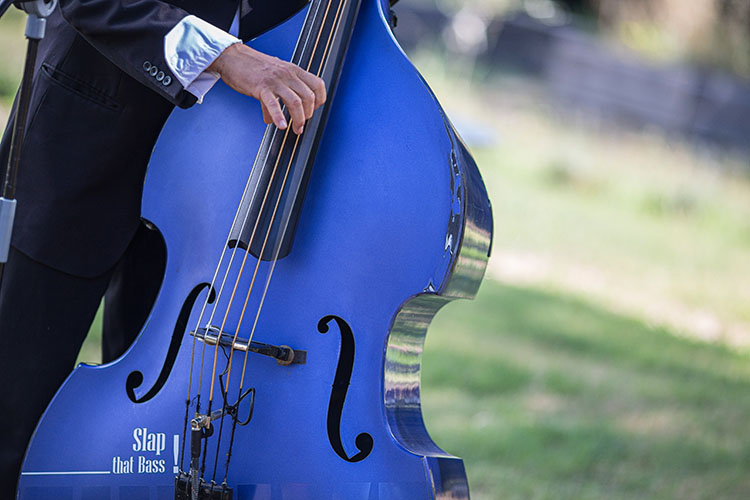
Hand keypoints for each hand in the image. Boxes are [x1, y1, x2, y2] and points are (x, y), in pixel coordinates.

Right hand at [208, 43, 326, 134]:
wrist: (232, 57)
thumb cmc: (251, 65)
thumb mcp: (274, 74)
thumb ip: (280, 91)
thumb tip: (276, 115)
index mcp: (293, 70)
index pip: (317, 84)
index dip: (319, 100)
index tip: (313, 110)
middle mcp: (287, 74)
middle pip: (309, 97)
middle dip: (309, 115)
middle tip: (301, 124)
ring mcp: (275, 80)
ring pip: (295, 102)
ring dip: (298, 119)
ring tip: (295, 128)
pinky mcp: (261, 87)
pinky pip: (273, 104)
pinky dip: (278, 117)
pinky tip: (280, 125)